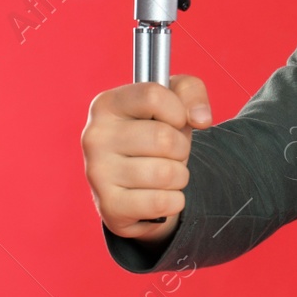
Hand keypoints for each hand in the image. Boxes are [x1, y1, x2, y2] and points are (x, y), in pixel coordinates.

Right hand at [81, 74, 217, 241]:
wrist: (136, 187)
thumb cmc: (155, 136)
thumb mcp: (173, 103)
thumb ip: (191, 91)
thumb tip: (201, 119)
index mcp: (107, 104)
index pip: (153, 96)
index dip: (177, 111)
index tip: (175, 121)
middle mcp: (95, 136)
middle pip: (164, 138)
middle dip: (181, 148)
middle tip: (170, 153)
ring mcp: (98, 172)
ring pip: (166, 173)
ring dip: (179, 176)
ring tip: (165, 174)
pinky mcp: (109, 205)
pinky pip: (161, 202)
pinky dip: (174, 201)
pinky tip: (160, 196)